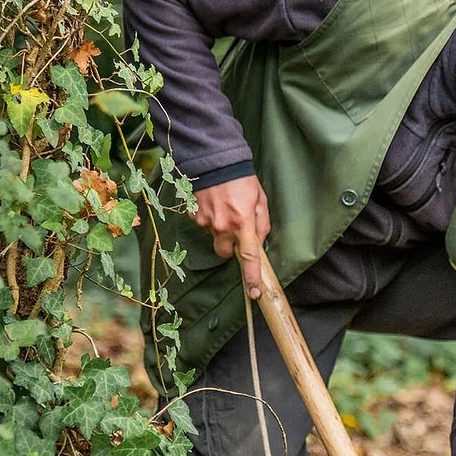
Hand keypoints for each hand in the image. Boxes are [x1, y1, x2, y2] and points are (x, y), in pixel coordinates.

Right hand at [191, 175, 270, 298]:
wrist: (215, 161)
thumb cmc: (243, 180)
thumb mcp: (261, 201)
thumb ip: (262, 224)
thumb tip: (258, 243)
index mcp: (243, 223)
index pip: (249, 258)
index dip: (251, 278)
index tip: (254, 294)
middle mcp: (222, 226)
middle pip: (225, 253)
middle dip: (231, 248)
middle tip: (236, 231)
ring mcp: (205, 222)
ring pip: (214, 238)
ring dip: (220, 230)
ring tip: (225, 209)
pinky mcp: (194, 216)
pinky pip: (204, 226)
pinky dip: (210, 219)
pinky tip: (215, 204)